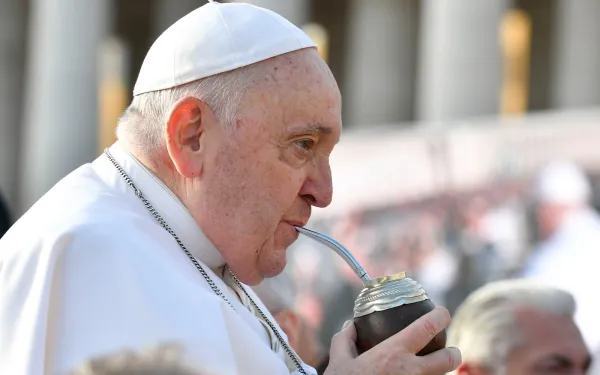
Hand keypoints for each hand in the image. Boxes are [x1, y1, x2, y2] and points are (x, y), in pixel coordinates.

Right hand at [324, 306, 460, 374]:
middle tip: (449, 350)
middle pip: (448, 360)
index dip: (440, 316)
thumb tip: (350, 326)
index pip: (426, 328)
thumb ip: (345, 340)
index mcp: (394, 352)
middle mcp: (411, 371)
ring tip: (430, 369)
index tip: (443, 313)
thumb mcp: (339, 361)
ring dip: (438, 373)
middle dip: (453, 353)